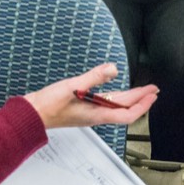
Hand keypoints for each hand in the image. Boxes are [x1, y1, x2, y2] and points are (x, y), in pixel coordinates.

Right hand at [25, 63, 157, 128]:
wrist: (31, 114)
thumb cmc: (48, 105)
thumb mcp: (72, 87)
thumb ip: (94, 77)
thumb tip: (113, 69)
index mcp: (96, 114)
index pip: (127, 114)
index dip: (142, 105)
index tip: (153, 95)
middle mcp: (95, 115)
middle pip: (124, 109)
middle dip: (140, 99)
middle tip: (153, 90)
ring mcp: (89, 113)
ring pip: (115, 107)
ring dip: (130, 99)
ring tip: (140, 91)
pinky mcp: (82, 109)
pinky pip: (105, 105)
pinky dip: (115, 98)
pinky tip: (115, 92)